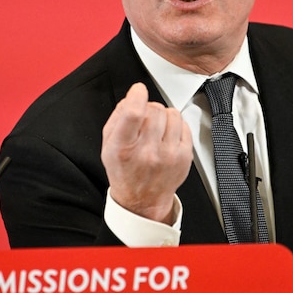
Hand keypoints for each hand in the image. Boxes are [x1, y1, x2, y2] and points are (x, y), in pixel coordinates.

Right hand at [101, 82, 192, 223]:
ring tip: (156, 128)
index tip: (138, 91)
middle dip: (148, 108)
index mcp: (124, 148)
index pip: (134, 114)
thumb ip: (117, 118)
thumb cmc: (125, 172)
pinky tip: (166, 136)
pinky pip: (184, 125)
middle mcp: (147, 152)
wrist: (142, 200)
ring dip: (163, 116)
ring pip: (172, 114)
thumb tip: (133, 97)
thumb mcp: (108, 146)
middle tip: (144, 119)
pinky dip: (175, 125)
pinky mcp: (184, 157)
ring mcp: (169, 155)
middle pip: (154, 110)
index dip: (137, 96)